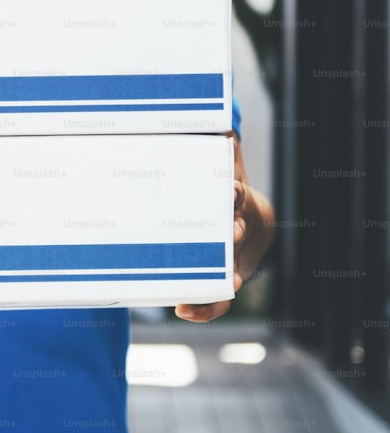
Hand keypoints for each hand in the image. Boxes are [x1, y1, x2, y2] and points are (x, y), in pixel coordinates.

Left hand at [176, 136, 273, 322]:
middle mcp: (237, 231)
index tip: (233, 190)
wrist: (248, 222)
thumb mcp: (222, 164)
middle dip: (229, 235)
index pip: (238, 196)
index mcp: (235, 202)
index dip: (236, 193)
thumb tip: (213, 122)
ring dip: (217, 280)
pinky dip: (203, 307)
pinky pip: (215, 298)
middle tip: (225, 234)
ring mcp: (229, 258)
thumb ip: (217, 145)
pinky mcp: (220, 278)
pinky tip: (184, 311)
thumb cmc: (223, 192)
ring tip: (204, 289)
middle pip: (236, 234)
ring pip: (229, 272)